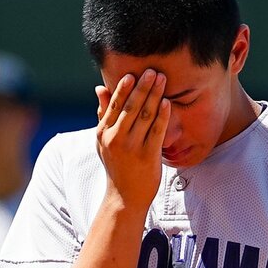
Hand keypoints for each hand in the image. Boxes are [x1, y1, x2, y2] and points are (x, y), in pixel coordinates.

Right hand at [94, 70, 169, 211]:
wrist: (125, 197)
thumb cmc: (116, 165)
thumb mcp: (103, 141)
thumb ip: (103, 114)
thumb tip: (99, 88)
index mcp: (103, 133)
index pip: (114, 105)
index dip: (124, 88)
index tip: (133, 73)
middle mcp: (116, 139)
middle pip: (130, 107)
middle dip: (143, 87)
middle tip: (153, 70)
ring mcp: (132, 148)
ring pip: (144, 116)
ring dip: (154, 95)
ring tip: (162, 79)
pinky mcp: (148, 156)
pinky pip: (157, 131)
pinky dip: (162, 115)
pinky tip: (167, 102)